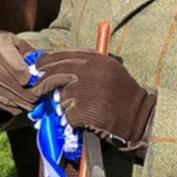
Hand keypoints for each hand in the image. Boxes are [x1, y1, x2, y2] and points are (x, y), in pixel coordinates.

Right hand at [0, 31, 38, 114]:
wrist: (2, 63)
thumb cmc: (21, 57)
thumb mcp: (29, 52)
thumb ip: (34, 58)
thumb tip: (40, 70)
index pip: (2, 52)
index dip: (15, 68)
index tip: (28, 80)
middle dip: (18, 89)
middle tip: (33, 98)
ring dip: (13, 100)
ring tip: (29, 105)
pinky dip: (3, 106)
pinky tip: (16, 107)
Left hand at [31, 49, 156, 152]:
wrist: (140, 118)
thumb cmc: (123, 96)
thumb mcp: (109, 70)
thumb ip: (85, 65)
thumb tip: (54, 66)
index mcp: (96, 59)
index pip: (62, 56)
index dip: (47, 62)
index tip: (38, 68)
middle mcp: (91, 72)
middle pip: (54, 74)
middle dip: (43, 83)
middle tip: (36, 91)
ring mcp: (86, 91)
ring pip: (60, 97)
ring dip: (63, 105)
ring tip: (78, 109)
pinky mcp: (84, 110)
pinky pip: (67, 114)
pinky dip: (71, 120)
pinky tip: (83, 120)